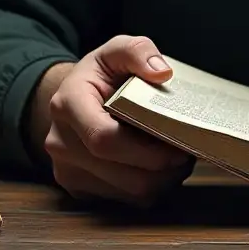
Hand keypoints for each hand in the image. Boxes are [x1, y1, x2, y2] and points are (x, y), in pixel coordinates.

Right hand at [42, 35, 194, 206]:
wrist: (72, 98)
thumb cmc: (101, 74)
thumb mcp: (117, 49)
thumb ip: (139, 51)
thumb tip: (162, 73)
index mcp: (67, 104)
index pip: (105, 139)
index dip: (147, 149)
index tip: (178, 143)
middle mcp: (61, 143)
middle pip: (122, 174)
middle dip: (163, 168)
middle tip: (188, 152)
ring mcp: (68, 170)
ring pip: (128, 192)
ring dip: (162, 180)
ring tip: (178, 158)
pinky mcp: (79, 189)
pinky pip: (124, 199)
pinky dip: (150, 187)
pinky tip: (159, 166)